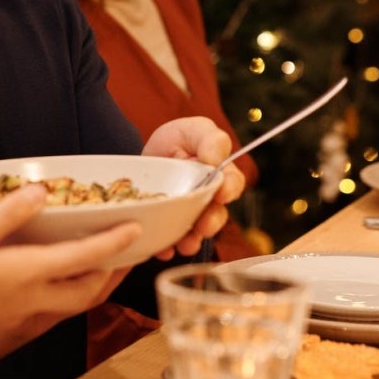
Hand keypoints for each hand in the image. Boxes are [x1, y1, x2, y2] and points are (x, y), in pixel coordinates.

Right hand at [0, 184, 139, 368]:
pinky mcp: (11, 319)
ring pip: (76, 303)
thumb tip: (42, 192)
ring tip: (106, 261)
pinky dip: (74, 289)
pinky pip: (57, 306)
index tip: (137, 229)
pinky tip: (64, 274)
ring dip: (97, 283)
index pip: (85, 257)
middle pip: (91, 290)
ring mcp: (23, 312)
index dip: (114, 243)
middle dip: (115, 271)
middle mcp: (33, 297)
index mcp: (28, 273)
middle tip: (129, 249)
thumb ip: (8, 214)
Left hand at [142, 116, 243, 257]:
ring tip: (183, 245)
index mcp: (220, 175)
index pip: (232, 184)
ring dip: (192, 241)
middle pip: (217, 215)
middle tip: (203, 226)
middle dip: (211, 223)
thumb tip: (215, 160)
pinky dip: (166, 247)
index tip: (222, 193)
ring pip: (196, 234)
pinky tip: (162, 249)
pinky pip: (170, 241)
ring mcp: (189, 216)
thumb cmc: (177, 140)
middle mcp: (209, 200)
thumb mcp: (193, 130)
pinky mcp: (169, 227)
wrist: (146, 159)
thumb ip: (210, 140)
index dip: (230, 190)